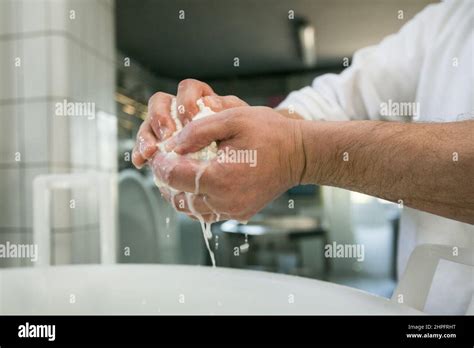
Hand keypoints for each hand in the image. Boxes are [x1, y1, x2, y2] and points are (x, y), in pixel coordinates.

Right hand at [131, 79, 246, 168]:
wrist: (245, 163)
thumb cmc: (244, 138)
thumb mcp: (238, 121)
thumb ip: (225, 109)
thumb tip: (209, 103)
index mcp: (202, 101)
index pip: (188, 89)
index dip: (185, 102)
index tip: (190, 120)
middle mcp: (181, 113)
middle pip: (160, 103)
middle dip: (160, 118)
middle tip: (167, 136)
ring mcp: (170, 131)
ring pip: (149, 124)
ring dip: (146, 136)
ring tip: (151, 152)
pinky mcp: (163, 150)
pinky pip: (147, 148)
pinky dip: (141, 153)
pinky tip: (141, 163)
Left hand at [150, 106, 304, 221]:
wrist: (299, 154)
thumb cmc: (270, 133)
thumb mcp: (232, 118)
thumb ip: (197, 130)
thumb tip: (171, 145)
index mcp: (220, 178)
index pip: (173, 176)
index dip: (159, 162)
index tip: (158, 150)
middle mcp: (225, 201)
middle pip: (177, 198)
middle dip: (165, 179)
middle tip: (164, 161)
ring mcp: (233, 211)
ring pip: (190, 209)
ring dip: (178, 192)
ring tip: (177, 171)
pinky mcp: (239, 214)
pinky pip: (207, 213)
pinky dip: (195, 200)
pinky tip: (196, 182)